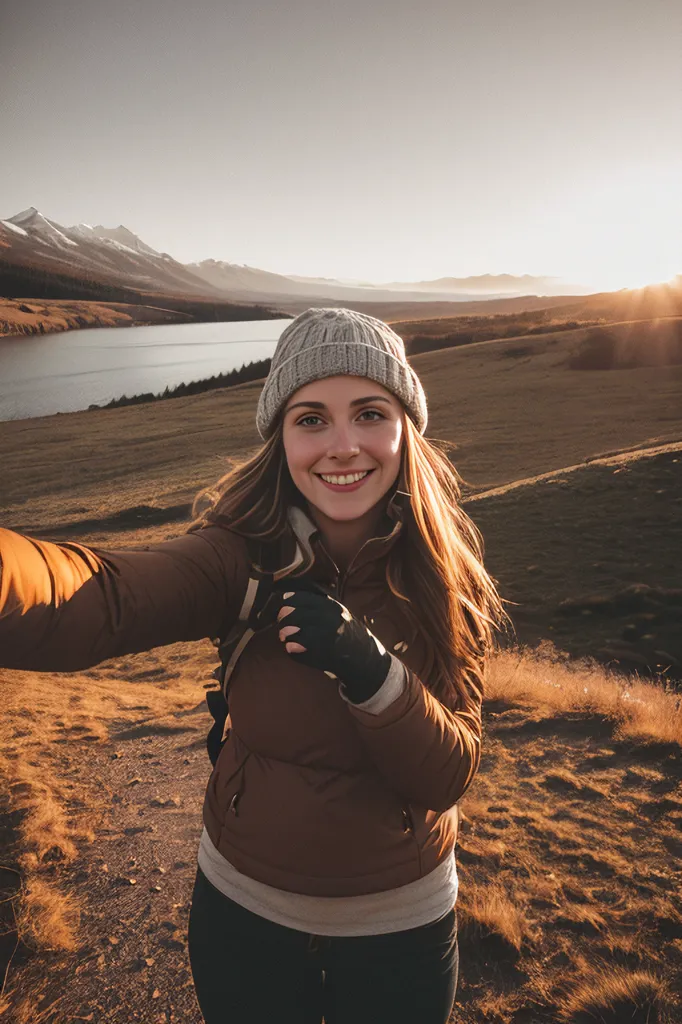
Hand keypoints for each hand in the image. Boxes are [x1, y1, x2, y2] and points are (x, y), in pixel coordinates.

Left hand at [275, 581, 391, 703]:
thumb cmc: (346, 632)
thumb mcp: (336, 611)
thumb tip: (285, 597)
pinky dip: (290, 649)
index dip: (285, 602)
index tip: (281, 608)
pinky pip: (294, 649)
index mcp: (330, 605)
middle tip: (283, 626)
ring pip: (290, 632)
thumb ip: (316, 603)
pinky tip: (293, 648)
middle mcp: (327, 617)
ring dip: (284, 634)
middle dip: (282, 620)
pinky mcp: (320, 653)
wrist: (364, 657)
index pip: (299, 598)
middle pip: (290, 614)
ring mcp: (324, 635)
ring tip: (286, 637)